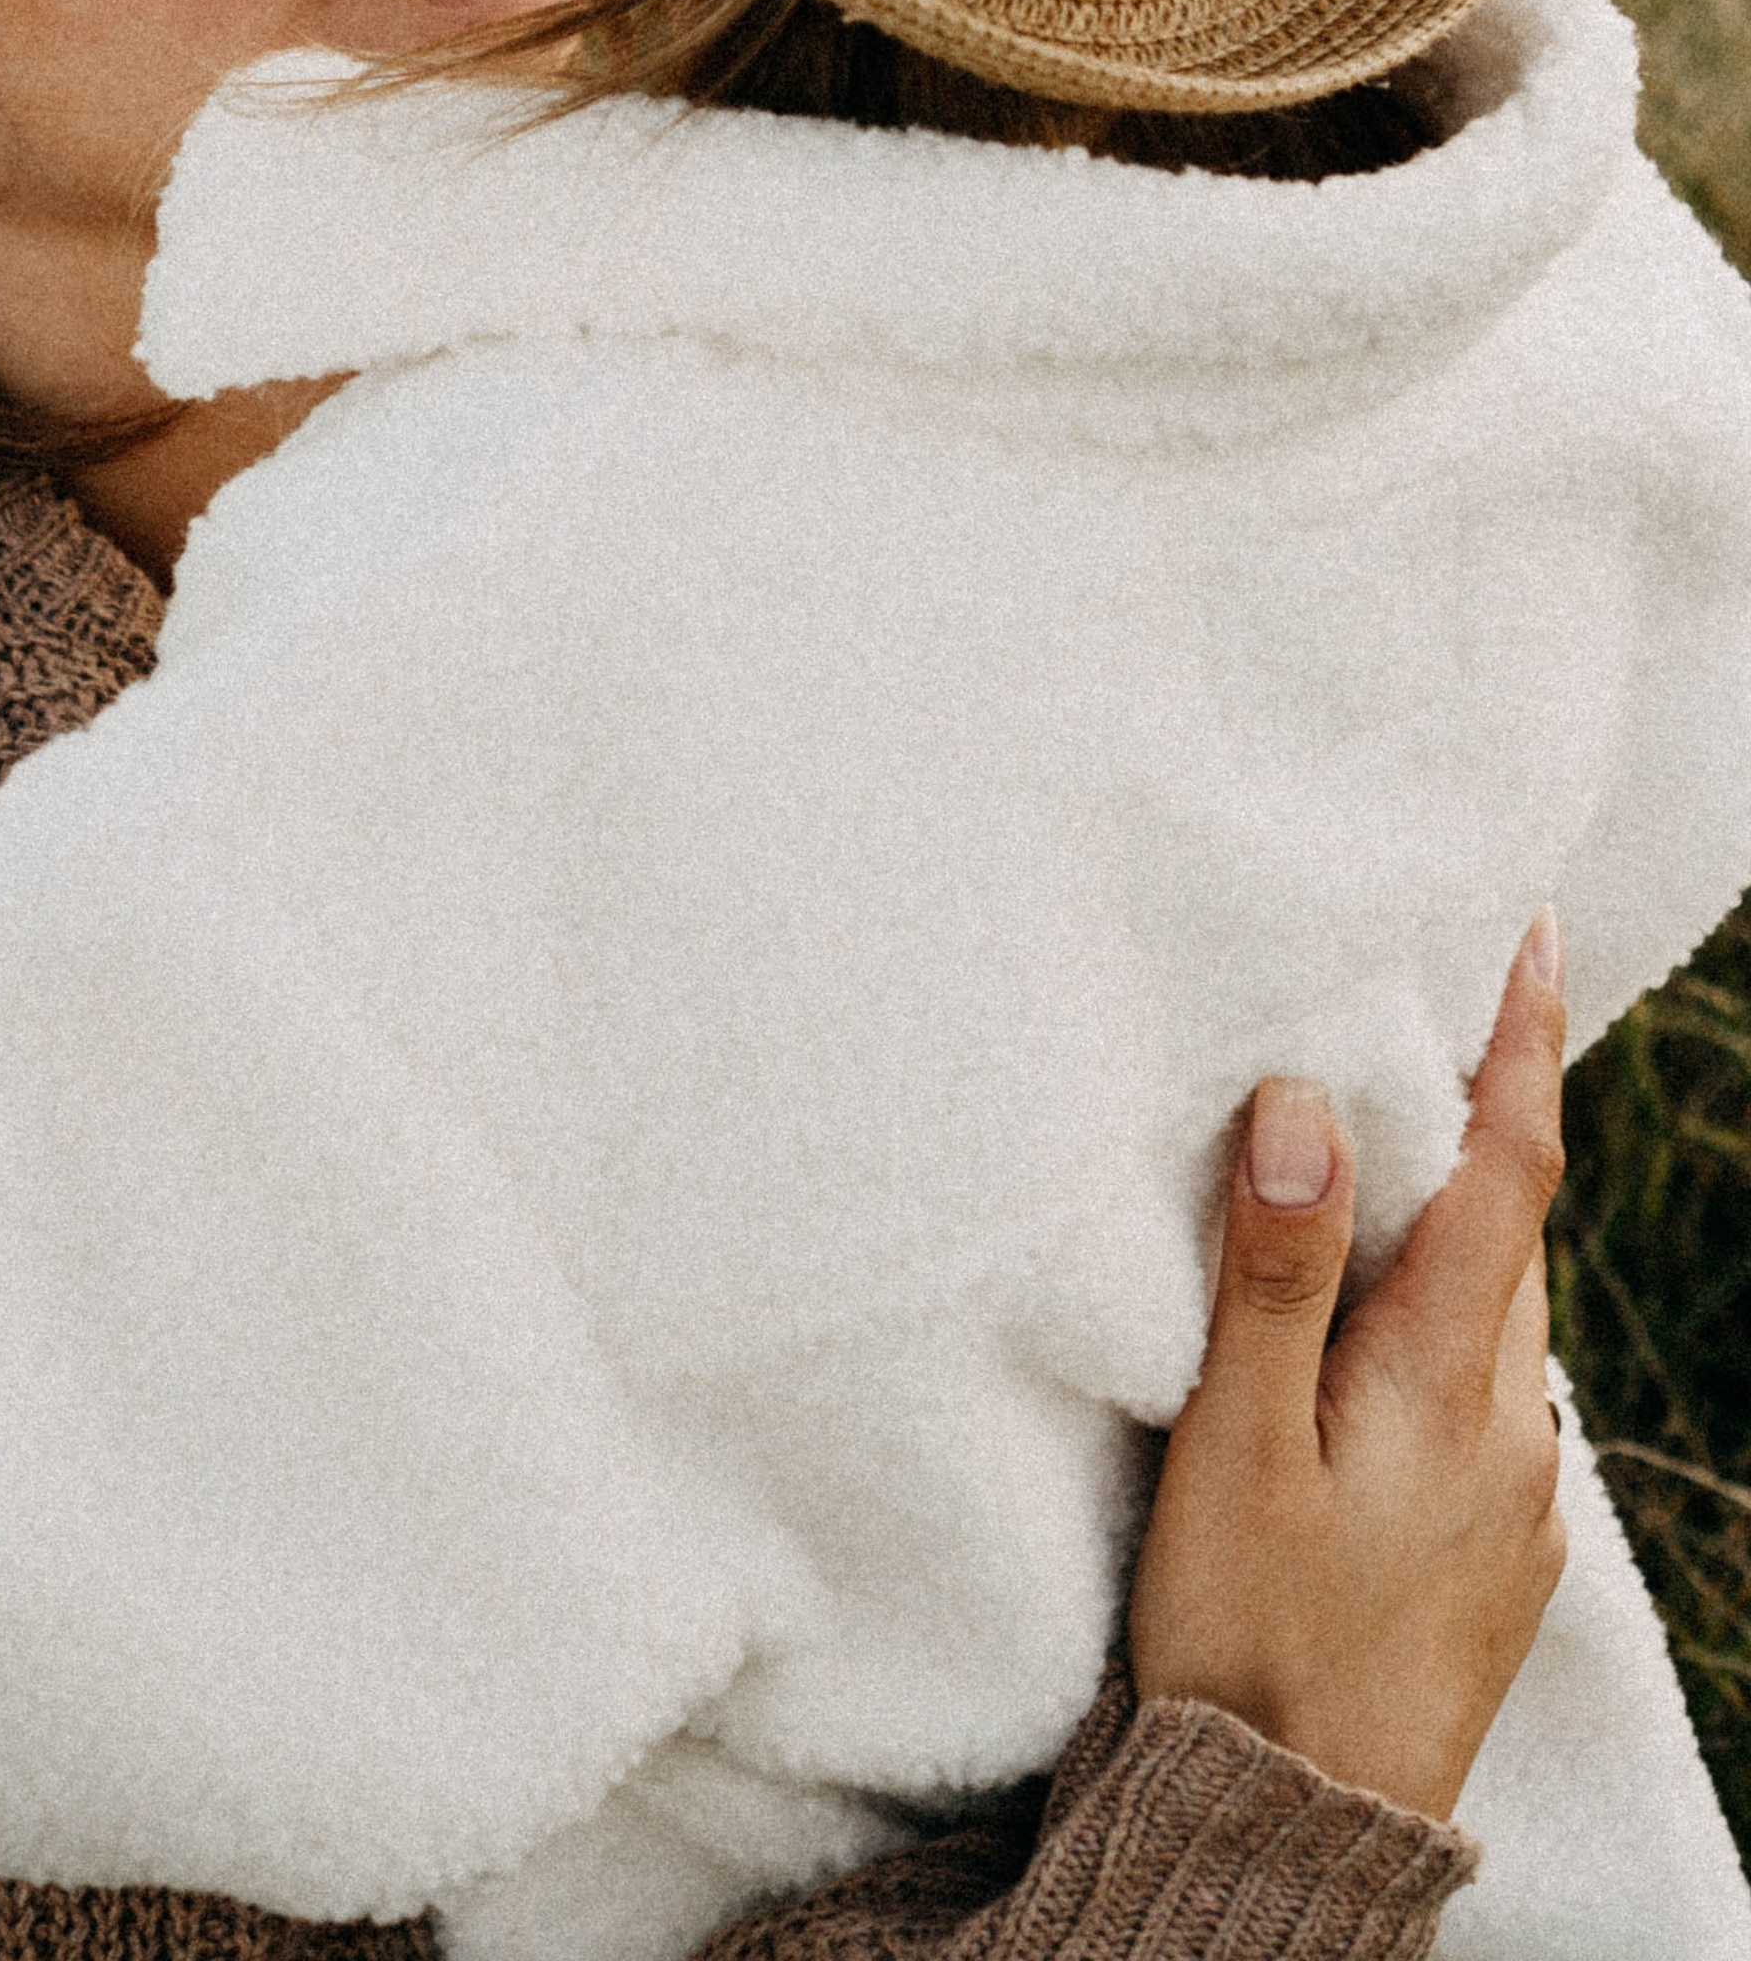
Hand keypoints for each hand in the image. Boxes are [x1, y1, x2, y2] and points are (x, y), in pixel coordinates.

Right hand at [1128, 912, 1568, 1824]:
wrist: (1297, 1830)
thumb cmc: (1246, 1635)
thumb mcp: (1232, 1444)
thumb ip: (1269, 1271)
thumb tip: (1305, 1104)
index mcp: (1449, 1381)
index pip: (1506, 1172)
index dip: (1518, 1044)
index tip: (1532, 933)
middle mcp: (1510, 1429)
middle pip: (1507, 1234)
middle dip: (1478, 1123)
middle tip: (1421, 1018)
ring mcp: (1512, 1500)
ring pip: (1494, 1316)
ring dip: (1455, 1229)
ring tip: (1381, 1164)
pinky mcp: (1490, 1555)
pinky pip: (1480, 1393)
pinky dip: (1438, 1324)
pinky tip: (1368, 1339)